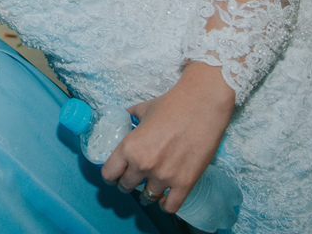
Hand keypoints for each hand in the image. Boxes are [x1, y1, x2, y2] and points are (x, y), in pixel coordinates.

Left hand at [101, 64, 232, 212]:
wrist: (202, 105)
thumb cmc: (172, 105)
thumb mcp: (143, 110)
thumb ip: (131, 118)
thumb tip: (124, 118)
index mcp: (129, 146)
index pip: (109, 173)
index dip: (110, 176)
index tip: (114, 177)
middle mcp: (143, 164)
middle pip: (126, 186)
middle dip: (127, 184)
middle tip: (132, 182)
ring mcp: (164, 176)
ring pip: (147, 198)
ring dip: (147, 195)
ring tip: (149, 191)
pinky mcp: (185, 182)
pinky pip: (170, 206)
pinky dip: (166, 205)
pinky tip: (164, 200)